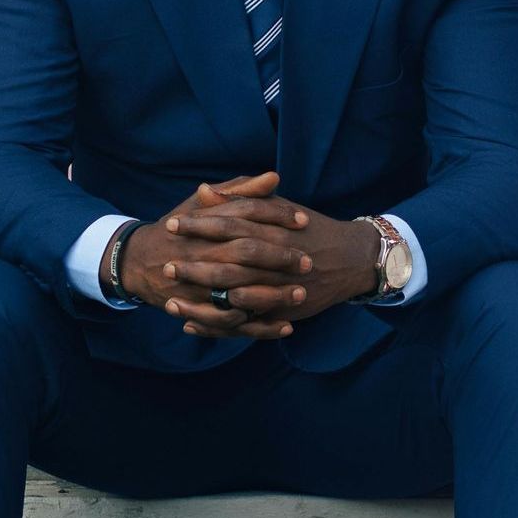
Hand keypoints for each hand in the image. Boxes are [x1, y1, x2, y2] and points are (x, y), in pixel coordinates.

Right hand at [115, 173, 313, 339]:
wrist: (136, 261)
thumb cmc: (179, 228)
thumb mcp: (201, 205)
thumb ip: (239, 192)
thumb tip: (274, 177)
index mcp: (204, 222)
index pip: (245, 214)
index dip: (276, 215)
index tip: (303, 220)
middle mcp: (200, 251)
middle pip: (245, 252)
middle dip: (279, 257)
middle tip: (308, 261)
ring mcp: (196, 284)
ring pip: (239, 290)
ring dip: (273, 295)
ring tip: (301, 294)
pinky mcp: (196, 310)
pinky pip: (230, 323)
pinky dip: (258, 327)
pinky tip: (285, 326)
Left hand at [160, 174, 384, 337]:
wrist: (352, 259)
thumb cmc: (309, 229)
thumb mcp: (278, 207)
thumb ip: (242, 198)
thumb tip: (204, 191)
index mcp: (272, 230)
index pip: (230, 224)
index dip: (200, 224)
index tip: (172, 223)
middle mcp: (276, 260)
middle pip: (229, 263)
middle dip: (195, 265)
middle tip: (165, 265)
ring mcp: (280, 288)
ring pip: (235, 298)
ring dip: (202, 300)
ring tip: (171, 300)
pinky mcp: (282, 310)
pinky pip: (246, 323)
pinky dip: (218, 326)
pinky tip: (192, 324)